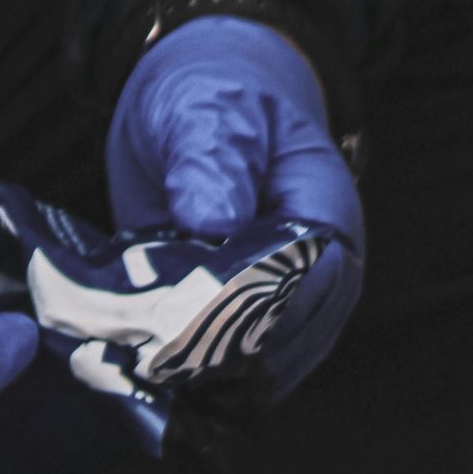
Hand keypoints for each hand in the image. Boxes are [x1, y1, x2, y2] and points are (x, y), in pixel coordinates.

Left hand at [107, 15, 363, 392]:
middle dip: (225, 355)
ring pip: (262, 369)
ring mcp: (286, 307)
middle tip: (155, 359)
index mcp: (327, 214)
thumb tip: (213, 220)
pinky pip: (232, 370)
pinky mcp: (245, 326)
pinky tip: (148, 373)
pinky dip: (192, 375)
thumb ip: (210, 157)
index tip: (193, 323)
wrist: (201, 107)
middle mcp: (319, 273)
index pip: (311, 282)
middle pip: (290, 340)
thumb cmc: (215, 97)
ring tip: (146, 370)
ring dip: (206, 375)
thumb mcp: (205, 108)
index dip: (257, 308)